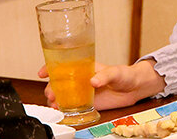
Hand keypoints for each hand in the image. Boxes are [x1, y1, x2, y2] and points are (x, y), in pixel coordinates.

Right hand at [38, 60, 165, 110]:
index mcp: (84, 67)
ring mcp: (82, 92)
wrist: (134, 88)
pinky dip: (64, 110)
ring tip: (54, 105)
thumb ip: (105, 75)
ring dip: (55, 99)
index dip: (50, 67)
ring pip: (62, 95)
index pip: (63, 64)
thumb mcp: (115, 72)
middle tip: (51, 94)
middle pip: (59, 82)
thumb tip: (93, 81)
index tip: (42, 73)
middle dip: (50, 87)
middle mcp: (80, 79)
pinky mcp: (87, 103)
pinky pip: (72, 107)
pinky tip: (61, 112)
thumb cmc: (125, 74)